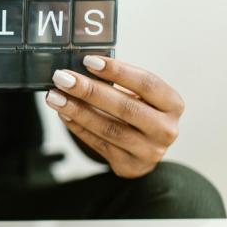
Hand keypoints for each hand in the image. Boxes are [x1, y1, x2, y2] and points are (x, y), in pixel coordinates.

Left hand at [44, 55, 183, 177]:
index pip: (146, 83)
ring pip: (109, 129)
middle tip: (62, 78)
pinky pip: (98, 144)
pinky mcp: (129, 165)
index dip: (117, 71)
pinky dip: (77, 127)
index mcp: (172, 104)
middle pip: (125, 107)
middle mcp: (166, 129)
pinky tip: (62, 113)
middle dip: (89, 91)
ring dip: (77, 110)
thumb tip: (80, 67)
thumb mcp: (140, 95)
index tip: (88, 60)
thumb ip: (118, 82)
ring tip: (54, 96)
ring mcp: (149, 151)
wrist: (145, 149)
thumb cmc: (140, 112)